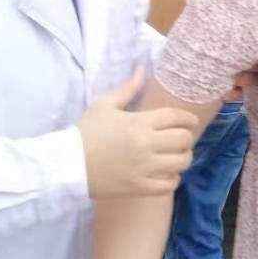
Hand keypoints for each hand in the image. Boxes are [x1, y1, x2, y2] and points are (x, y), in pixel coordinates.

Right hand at [79, 70, 197, 198]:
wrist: (67, 165)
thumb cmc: (86, 133)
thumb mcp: (104, 105)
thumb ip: (127, 88)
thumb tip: (142, 71)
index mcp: (139, 122)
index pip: (176, 117)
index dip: (188, 118)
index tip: (190, 121)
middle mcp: (146, 144)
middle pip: (184, 140)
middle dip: (186, 138)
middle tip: (181, 140)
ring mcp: (144, 168)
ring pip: (181, 163)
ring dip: (182, 159)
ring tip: (175, 157)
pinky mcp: (139, 187)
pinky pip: (169, 185)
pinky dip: (172, 179)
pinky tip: (166, 174)